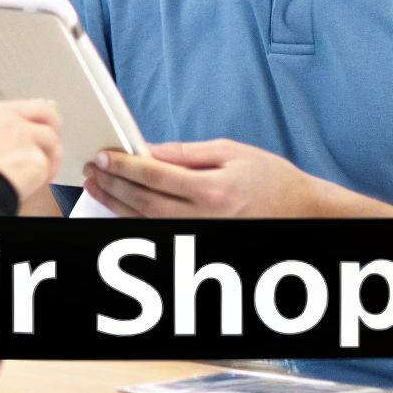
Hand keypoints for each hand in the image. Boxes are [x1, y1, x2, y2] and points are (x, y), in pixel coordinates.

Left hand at [82, 138, 318, 217]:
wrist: (300, 213)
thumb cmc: (270, 179)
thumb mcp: (231, 153)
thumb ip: (187, 153)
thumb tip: (150, 148)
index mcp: (213, 190)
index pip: (156, 177)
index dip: (124, 166)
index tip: (103, 156)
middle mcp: (204, 218)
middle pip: (144, 202)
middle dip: (113, 184)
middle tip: (91, 168)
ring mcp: (199, 235)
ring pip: (145, 222)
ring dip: (115, 204)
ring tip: (95, 185)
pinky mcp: (198, 243)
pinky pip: (157, 233)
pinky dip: (132, 220)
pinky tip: (118, 206)